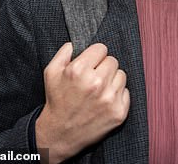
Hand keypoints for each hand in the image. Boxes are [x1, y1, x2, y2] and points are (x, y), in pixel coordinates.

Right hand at [35, 42, 129, 163]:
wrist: (60, 134)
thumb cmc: (56, 101)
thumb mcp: (51, 73)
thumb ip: (63, 53)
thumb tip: (75, 43)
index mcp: (79, 70)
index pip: (101, 49)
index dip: (94, 56)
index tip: (91, 64)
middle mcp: (96, 83)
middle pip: (113, 61)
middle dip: (103, 67)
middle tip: (94, 78)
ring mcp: (109, 99)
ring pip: (122, 75)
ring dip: (112, 80)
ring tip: (99, 90)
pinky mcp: (119, 112)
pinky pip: (126, 92)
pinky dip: (118, 95)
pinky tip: (104, 101)